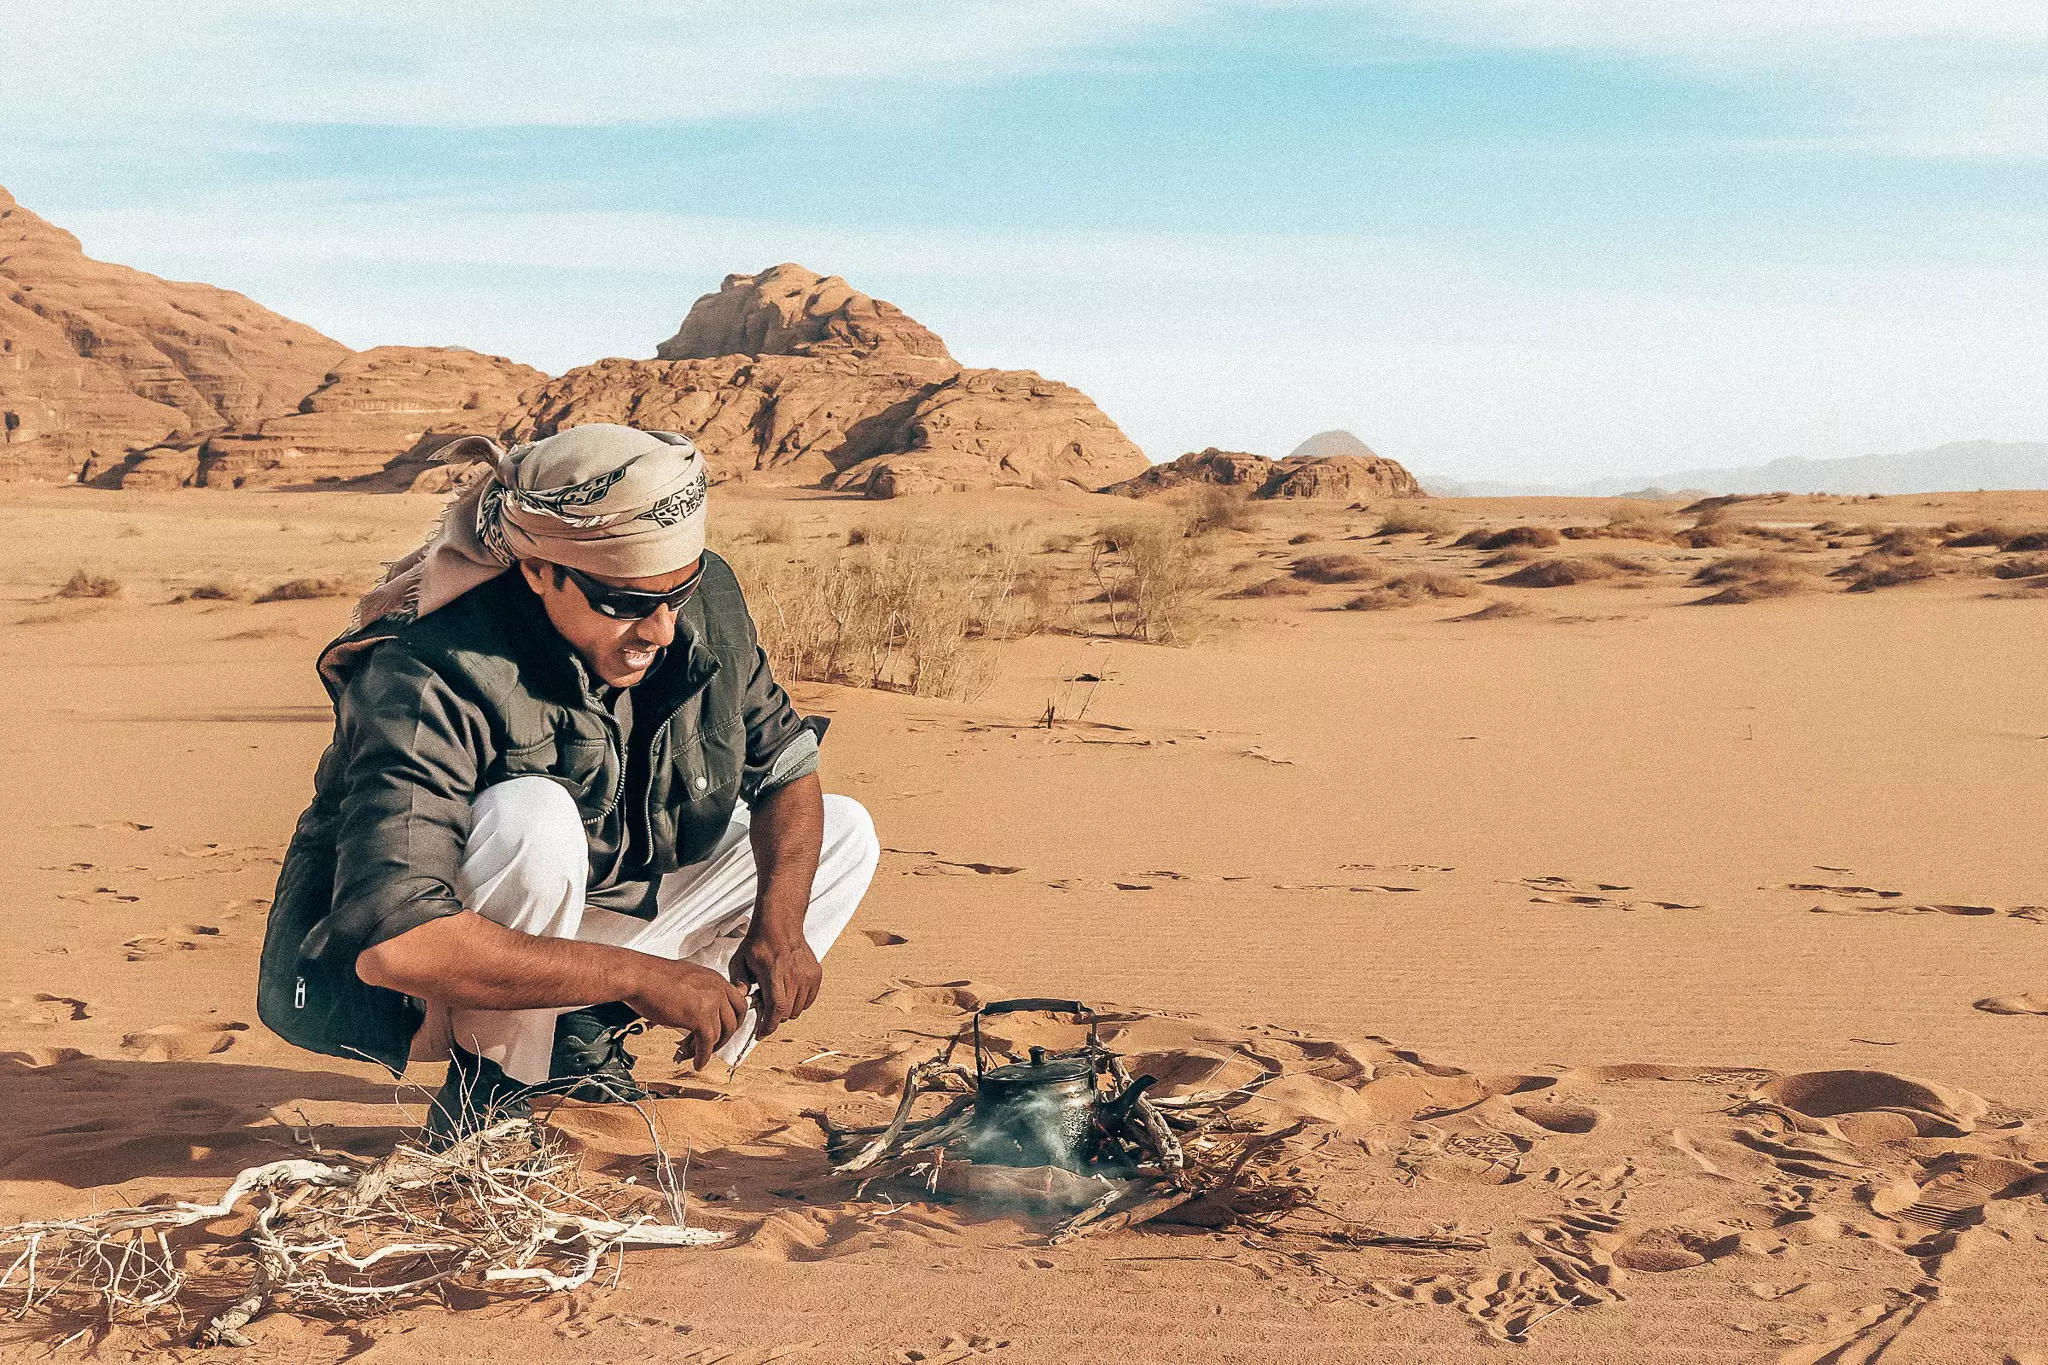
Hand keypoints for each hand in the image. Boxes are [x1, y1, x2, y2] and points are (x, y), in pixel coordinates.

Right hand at [623, 959, 748, 1068]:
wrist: (639, 976)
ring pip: (720, 1034)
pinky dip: (703, 1056)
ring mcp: (710, 1003)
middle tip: (714, 1045)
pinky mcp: (699, 1017)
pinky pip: (707, 1043)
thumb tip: (702, 1007)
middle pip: (734, 1020)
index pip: (738, 1002)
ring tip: (695, 1054)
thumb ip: (700, 990)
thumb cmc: (653, 977)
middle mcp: (717, 989)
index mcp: (715, 979)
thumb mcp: (686, 978)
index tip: (727, 1031)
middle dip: (726, 1037)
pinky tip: (698, 1062)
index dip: (734, 1020)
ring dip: (709, 1048)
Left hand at [732, 929, 822, 1037]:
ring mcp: (807, 975)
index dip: (769, 1025)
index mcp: (774, 972)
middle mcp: (794, 975)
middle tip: (765, 1004)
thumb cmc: (759, 942)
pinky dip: (798, 1002)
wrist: (781, 924)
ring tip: (776, 994)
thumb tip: (740, 1000)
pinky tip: (788, 991)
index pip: (777, 1007)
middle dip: (774, 1016)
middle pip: (787, 1012)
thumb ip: (739, 982)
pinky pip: (808, 1001)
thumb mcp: (740, 960)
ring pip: (798, 1009)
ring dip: (786, 1009)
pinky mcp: (816, 975)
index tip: (761, 1034)